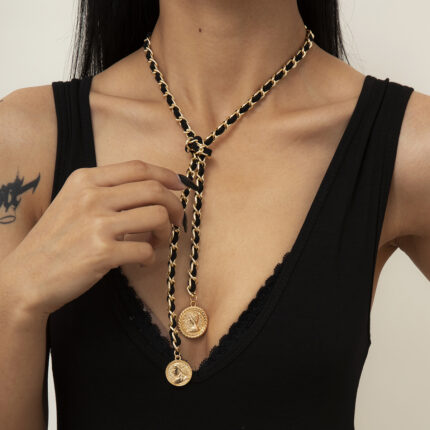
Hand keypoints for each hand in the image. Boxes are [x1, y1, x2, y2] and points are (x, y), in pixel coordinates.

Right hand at [0, 159, 187, 315]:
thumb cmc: (56, 241)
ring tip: (156, 241)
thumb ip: (106, 191)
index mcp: (85, 180)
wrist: (26, 278)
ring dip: (166, 231)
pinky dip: (152, 256)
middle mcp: (91, 196)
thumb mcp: (73, 203)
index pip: (138, 167)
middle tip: (175, 220)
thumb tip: (153, 189)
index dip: (166, 175)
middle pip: (154, 189)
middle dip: (174, 205)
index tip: (181, 186)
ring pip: (156, 216)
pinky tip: (142, 261)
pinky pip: (146, 249)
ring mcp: (96, 224)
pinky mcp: (102, 252)